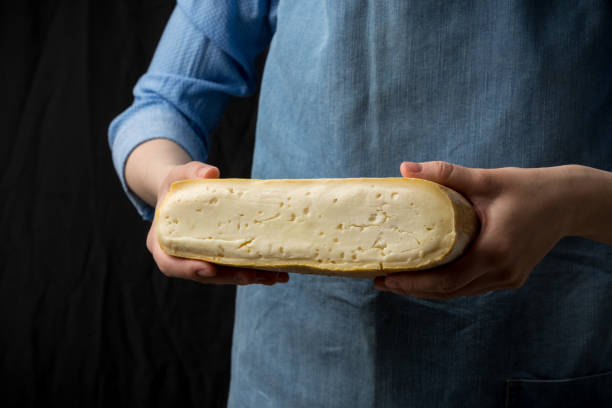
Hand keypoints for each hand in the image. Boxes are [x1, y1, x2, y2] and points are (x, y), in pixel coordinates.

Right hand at [146, 161, 289, 285]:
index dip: (189, 269)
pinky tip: (279, 271)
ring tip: (275, 276)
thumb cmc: (177, 186)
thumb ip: (191, 172)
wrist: (182, 194)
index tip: (209, 269)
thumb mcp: (178, 175)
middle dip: (230, 277)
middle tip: (252, 276)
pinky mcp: (220, 261)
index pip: (171, 264)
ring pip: (226, 276)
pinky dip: (258, 270)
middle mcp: (182, 258)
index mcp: (163, 243)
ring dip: (251, 277)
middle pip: (205, 275)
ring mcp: (202, 262)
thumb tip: (210, 172)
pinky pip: (238, 268)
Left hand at [374, 161, 573, 298]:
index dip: (412, 284)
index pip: (445, 280)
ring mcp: (508, 279)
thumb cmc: (528, 188)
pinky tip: (428, 275)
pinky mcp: (511, 277)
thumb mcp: (487, 179)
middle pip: (448, 292)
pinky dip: (447, 284)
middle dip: (412, 289)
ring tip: (397, 280)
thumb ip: (445, 174)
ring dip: (428, 289)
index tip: (384, 279)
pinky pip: (471, 285)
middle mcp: (501, 273)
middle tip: (380, 281)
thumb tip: (405, 168)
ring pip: (459, 292)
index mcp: (494, 252)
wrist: (569, 202)